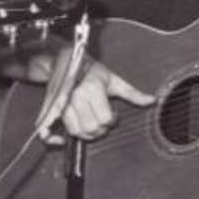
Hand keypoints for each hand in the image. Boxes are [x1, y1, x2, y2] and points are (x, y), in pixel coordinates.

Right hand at [37, 46, 155, 144]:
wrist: (64, 59)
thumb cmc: (90, 69)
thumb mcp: (113, 79)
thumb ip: (132, 93)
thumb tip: (152, 101)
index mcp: (93, 89)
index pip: (105, 119)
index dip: (112, 121)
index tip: (113, 116)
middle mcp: (76, 97)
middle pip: (91, 128)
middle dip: (100, 129)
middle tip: (102, 122)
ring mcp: (61, 103)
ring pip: (75, 131)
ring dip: (84, 134)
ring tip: (89, 126)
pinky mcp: (49, 107)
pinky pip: (46, 128)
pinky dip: (51, 138)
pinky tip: (59, 140)